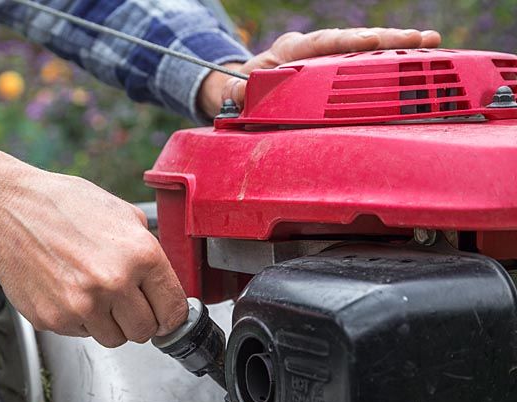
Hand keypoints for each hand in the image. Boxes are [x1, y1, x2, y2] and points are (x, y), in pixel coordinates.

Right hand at [0, 132, 188, 347]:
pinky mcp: (55, 320)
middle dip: (140, 319)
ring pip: (115, 340)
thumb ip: (147, 249)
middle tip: (126, 302)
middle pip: (146, 331)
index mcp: (141, 255)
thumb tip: (163, 280)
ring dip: (110, 324)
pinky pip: (82, 334)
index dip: (171, 314)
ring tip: (94, 294)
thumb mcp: (120, 213)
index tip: (165, 314)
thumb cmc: (61, 205)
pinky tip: (68, 290)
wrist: (7, 210)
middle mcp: (114, 284)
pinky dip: (80, 320)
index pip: (174, 309)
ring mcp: (83, 306)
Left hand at [198, 28, 442, 116]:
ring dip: (397, 45)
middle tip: (419, 39)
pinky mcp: (338, 65)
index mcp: (290, 50)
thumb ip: (239, 96)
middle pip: (353, 39)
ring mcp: (328, 55)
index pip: (321, 42)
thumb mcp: (238, 94)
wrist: (246, 84)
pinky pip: (368, 59)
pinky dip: (392, 58)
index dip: (346, 42)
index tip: (369, 41)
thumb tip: (237, 96)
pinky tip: (421, 55)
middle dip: (386, 39)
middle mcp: (313, 48)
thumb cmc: (245, 89)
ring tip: (430, 42)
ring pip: (365, 47)